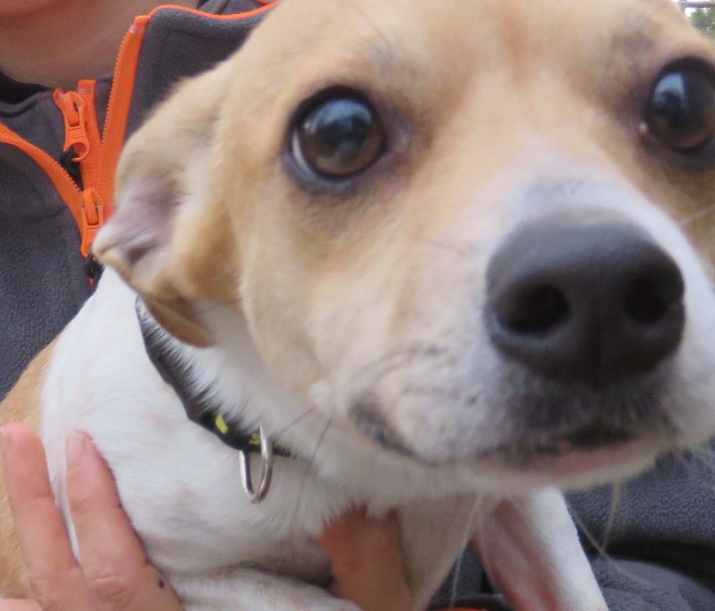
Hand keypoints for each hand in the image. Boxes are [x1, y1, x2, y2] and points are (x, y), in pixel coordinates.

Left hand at [0, 424, 415, 610]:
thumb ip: (361, 562)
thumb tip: (352, 506)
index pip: (122, 583)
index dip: (96, 515)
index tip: (82, 446)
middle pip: (70, 590)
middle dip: (41, 513)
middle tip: (20, 439)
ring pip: (59, 609)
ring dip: (30, 547)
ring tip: (11, 472)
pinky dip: (31, 610)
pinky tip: (9, 595)